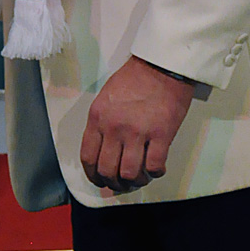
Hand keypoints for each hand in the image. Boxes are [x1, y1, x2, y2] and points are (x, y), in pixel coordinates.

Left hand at [80, 55, 194, 191]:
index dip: (93, 175)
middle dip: (113, 183)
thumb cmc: (134, 80)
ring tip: (141, 178)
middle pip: (107, 170)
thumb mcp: (105, 98)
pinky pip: (154, 166)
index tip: (100, 180)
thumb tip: (103, 152)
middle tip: (121, 184)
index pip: (88, 157)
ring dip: (135, 182)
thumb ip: (101, 124)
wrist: (161, 66)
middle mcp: (114, 127)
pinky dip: (155, 173)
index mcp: (97, 118)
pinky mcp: (161, 134)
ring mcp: (137, 131)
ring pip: (130, 173)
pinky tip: (157, 169)